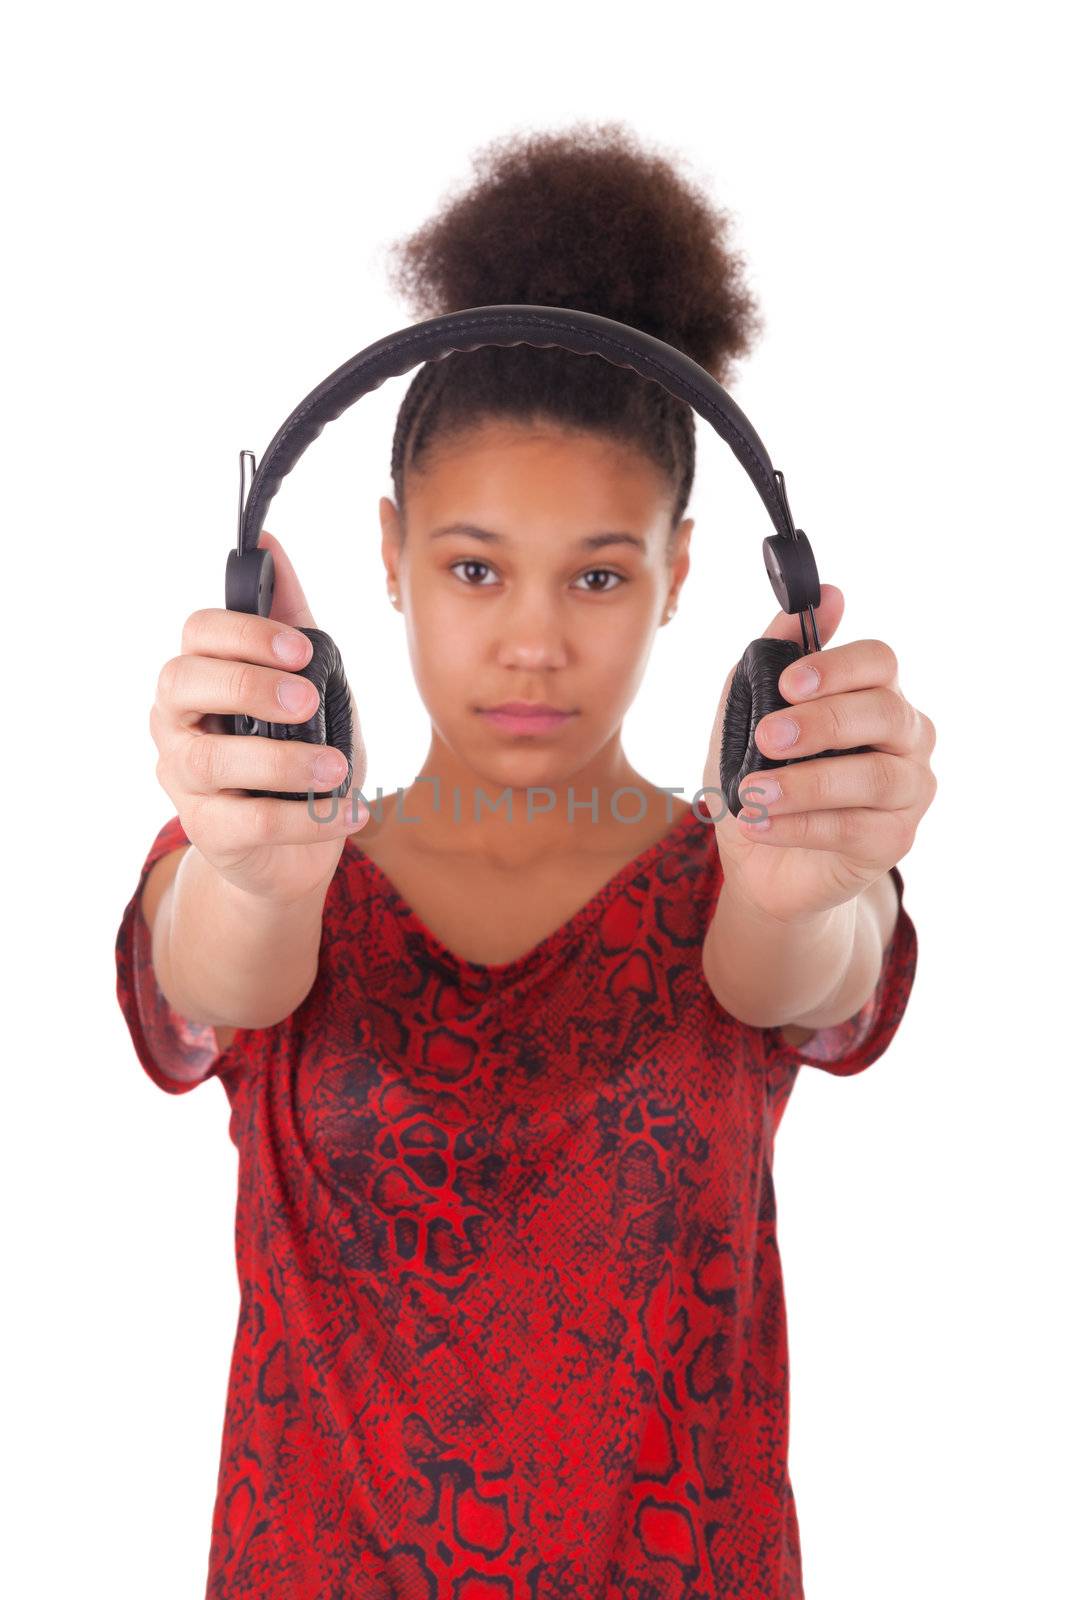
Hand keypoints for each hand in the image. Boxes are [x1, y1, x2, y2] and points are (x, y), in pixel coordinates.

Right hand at [150, 529, 368, 904]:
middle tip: (308, 701)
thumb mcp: (311, 681)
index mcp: (202, 674)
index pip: (197, 633)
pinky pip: (247, 821)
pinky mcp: (207, 832)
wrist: (298, 846)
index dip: (245, 634)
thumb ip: (291, 617)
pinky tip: (347, 811)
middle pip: (182, 682)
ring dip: (283, 760)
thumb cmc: (301, 750)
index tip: (300, 649)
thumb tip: (269, 542)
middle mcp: (178, 721)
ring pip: (211, 758)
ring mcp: (184, 778)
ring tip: (338, 768)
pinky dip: (305, 817)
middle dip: (248, 685)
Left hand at [703, 584, 936, 924]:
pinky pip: (855, 828)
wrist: (762, 865)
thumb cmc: (760, 778)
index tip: (790, 682)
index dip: (838, 666)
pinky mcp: (894, 841)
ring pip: (875, 777)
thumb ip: (774, 655)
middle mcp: (906, 738)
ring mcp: (908, 791)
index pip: (880, 661)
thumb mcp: (748, 714)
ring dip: (807, 782)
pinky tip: (758, 823)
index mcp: (874, 695)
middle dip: (824, 722)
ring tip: (752, 791)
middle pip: (887, 713)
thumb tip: (829, 595)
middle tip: (767, 737)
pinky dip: (799, 825)